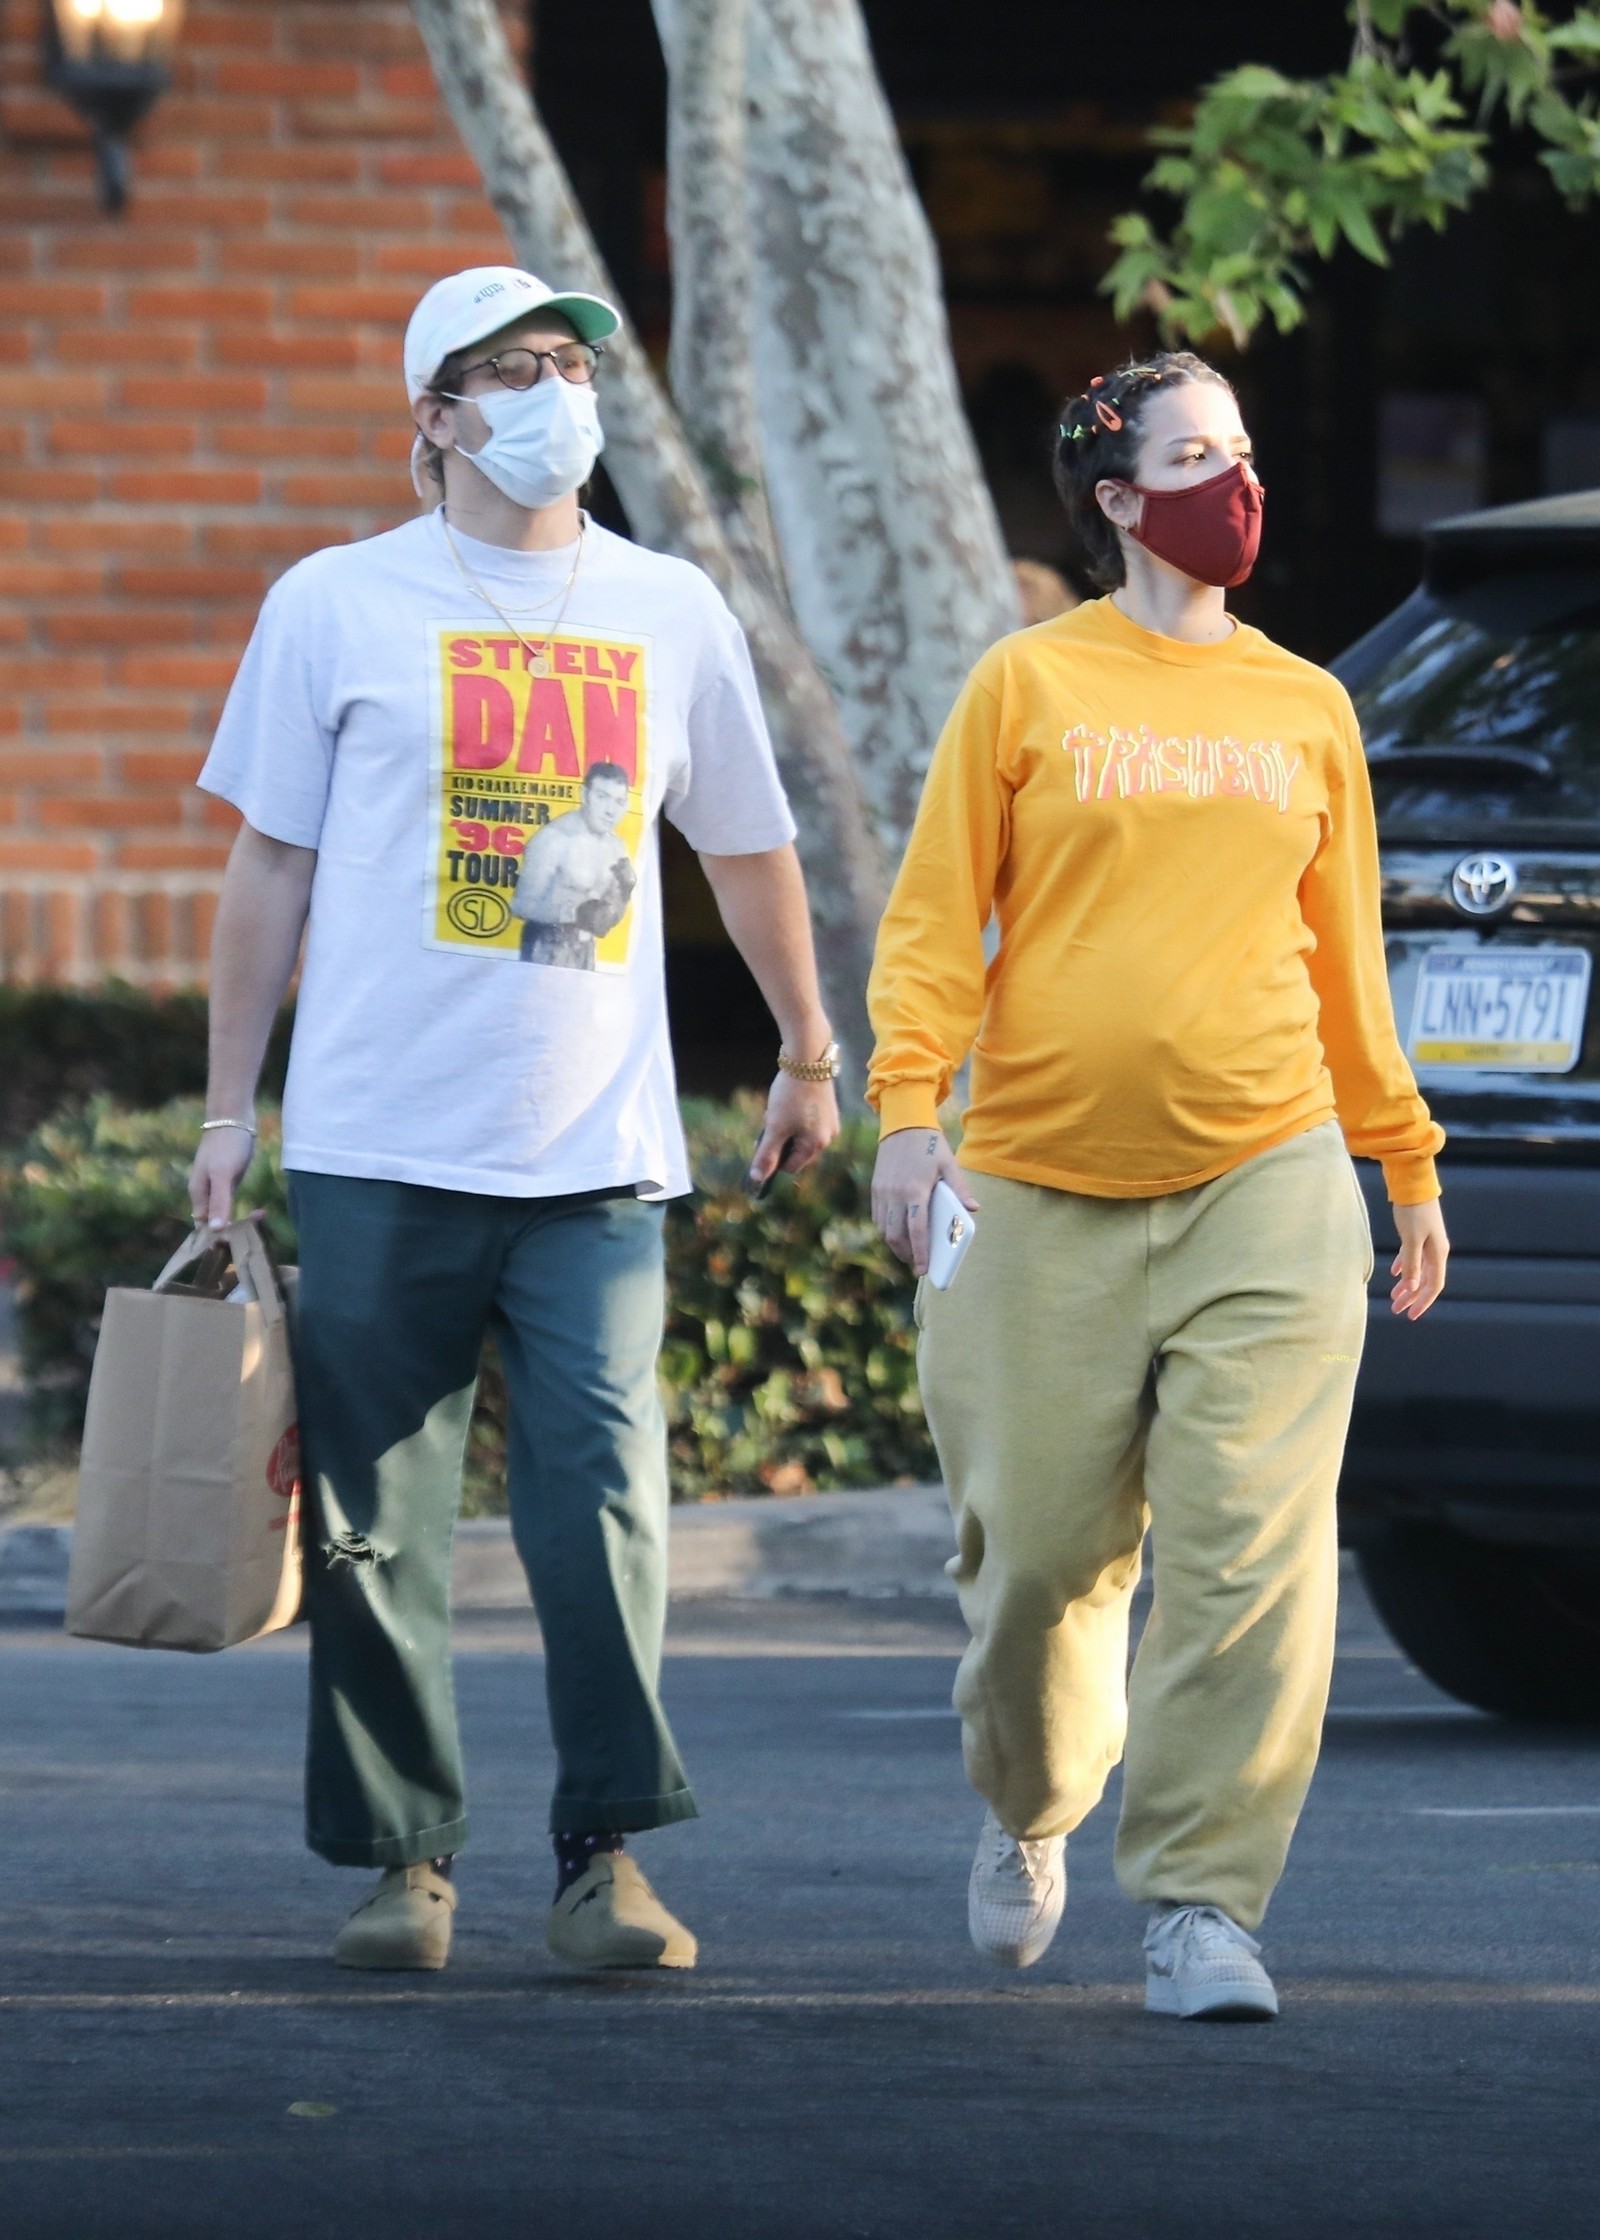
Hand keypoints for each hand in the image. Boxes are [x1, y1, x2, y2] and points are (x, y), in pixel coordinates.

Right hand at [188, 1124, 254, 1230]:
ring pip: (225, 1214)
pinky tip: (261, 1212)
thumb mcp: (224, 1174)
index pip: (203, 1228)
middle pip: (214, 1224)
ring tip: (261, 1221)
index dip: (218, 1239)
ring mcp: (217, 1186)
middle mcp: (205, 1193)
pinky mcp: (229, 1179)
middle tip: (255, 1234)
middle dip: (232, 1233)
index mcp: (199, 1194)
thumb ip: (219, 1201)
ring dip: (240, 1223)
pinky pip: (233, 1203)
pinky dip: (244, 1211)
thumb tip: (215, 1230)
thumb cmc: (226, 1143)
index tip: (239, 1244)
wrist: (233, 1115)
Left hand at [747, 1070, 839, 1191]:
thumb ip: (766, 1155)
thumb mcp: (774, 1127)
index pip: (790, 1166)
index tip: (763, 1141)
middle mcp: (828, 1137)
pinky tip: (789, 1102)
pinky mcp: (828, 1108)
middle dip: (781, 1141)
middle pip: (797, 1152)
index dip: (773, 1158)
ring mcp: (830, 1122)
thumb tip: (757, 1180)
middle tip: (771, 1122)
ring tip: (779, 1110)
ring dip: (787, 1129)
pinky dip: (795, 1118)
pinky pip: (808, 1123)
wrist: (808, 1060)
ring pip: (801, 1136)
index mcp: (816, 1145)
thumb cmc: (791, 1096)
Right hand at [871, 1126, 977, 1276]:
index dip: (920, 1252)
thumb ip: (960, 1189)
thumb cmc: (930, 1145)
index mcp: (915, 1190)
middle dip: (906, 1254)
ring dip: (895, 1244)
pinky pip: (878, 1217)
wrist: (902, 1124)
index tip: (923, 1269)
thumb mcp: (949, 1164)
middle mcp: (895, 1194)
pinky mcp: (875, 1188)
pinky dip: (887, 1230)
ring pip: (884, 1229)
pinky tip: (898, 1233)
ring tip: (908, 1252)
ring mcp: (882, 1192)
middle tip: (917, 1264)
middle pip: (896, 1235)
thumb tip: (974, 1209)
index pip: (916, 1230)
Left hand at [1391, 1198, 1447, 1319]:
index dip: (1423, 1302)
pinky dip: (1404, 1266)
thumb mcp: (1411, 1239)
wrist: (1412, 1182)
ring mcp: (1428, 1241)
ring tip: (1394, 1296)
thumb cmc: (1413, 1210)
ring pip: (1418, 1269)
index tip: (1410, 1316)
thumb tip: (1411, 1288)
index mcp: (1438, 1253)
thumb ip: (1412, 1263)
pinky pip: (1412, 1256)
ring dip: (1407, 1284)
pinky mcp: (1417, 1233)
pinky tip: (1394, 1273)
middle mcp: (1436, 1250)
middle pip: (1425, 1280)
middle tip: (1396, 1310)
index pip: (1433, 1285)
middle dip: (1412, 1297)